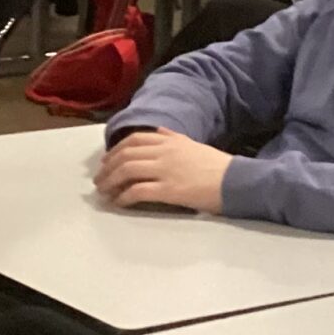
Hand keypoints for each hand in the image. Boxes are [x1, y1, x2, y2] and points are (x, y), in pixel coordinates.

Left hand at [96, 129, 231, 215]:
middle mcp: (164, 153)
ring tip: (104, 192)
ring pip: (127, 171)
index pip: (133, 140)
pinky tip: (119, 203)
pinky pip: (138, 191)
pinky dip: (124, 197)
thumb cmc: (216, 165)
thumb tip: (157, 131)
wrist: (234, 181)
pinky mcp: (169, 190)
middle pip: (125, 155)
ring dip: (111, 182)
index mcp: (169, 141)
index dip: (115, 151)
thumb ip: (172, 137)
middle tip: (99, 180)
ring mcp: (165, 171)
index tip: (106, 162)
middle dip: (107, 168)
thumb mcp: (192, 144)